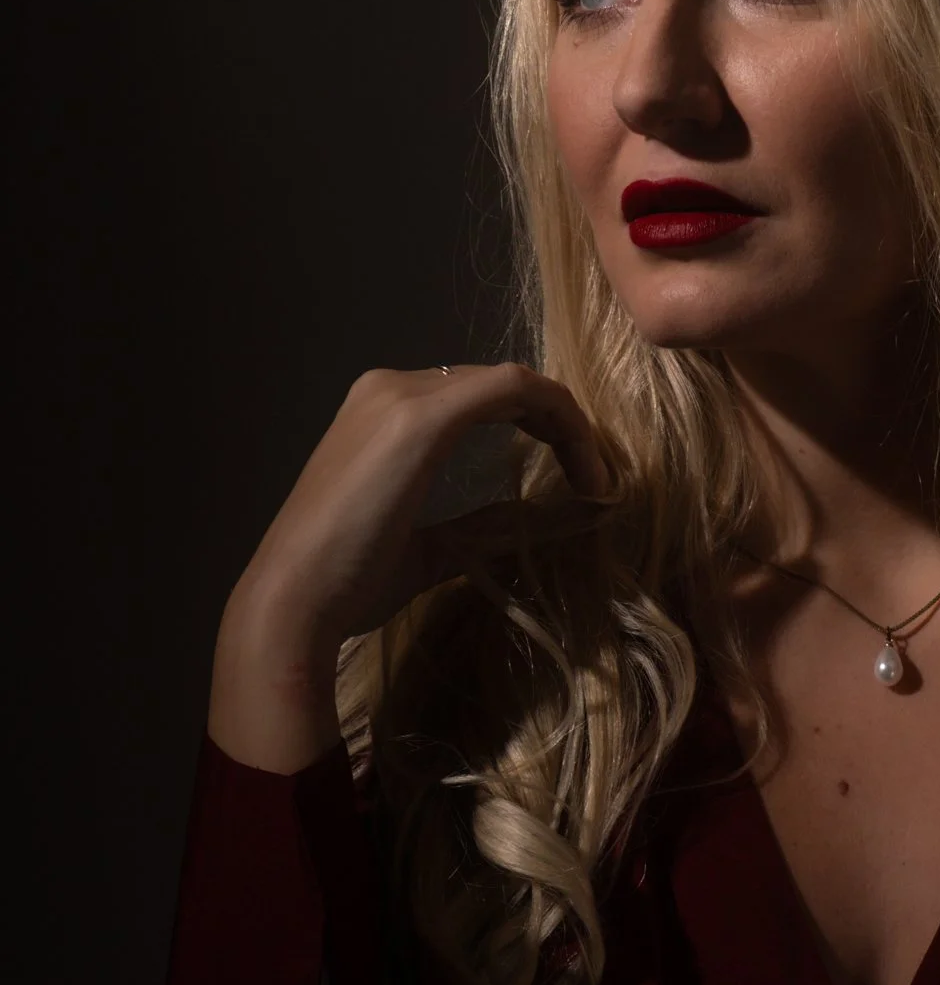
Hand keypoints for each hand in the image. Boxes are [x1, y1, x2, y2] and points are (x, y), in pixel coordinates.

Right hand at [209, 364, 610, 770]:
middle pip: (500, 385)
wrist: (295, 602)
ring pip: (512, 382)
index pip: (481, 397)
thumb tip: (546, 518)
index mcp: (383, 413)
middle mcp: (390, 389)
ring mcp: (402, 396)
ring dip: (565, 422)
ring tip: (597, 476)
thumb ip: (484, 524)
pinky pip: (513, 389)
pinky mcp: (421, 416)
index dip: (541, 425)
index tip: (581, 476)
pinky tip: (585, 467)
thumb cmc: (350, 583)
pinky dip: (559, 419)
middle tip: (598, 476)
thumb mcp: (433, 548)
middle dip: (560, 423)